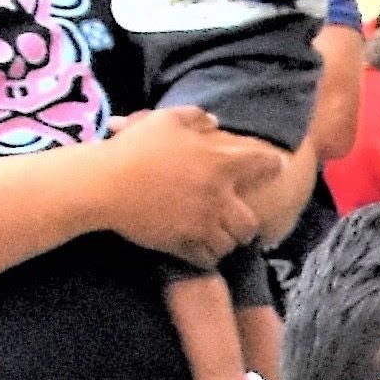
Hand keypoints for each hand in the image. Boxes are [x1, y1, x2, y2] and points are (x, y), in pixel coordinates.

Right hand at [87, 105, 269, 263]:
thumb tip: (216, 123)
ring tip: (216, 237)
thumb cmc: (135, 146)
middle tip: (236, 222)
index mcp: (219, 163)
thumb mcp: (167, 120)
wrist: (106, 183)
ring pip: (230, 245)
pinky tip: (199, 250)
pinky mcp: (183, 245)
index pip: (263, 165)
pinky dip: (205, 258)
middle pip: (250, 223)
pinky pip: (207, 260)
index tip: (273, 167)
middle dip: (246, 224)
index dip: (271, 166)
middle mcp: (218, 197)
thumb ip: (196, 119)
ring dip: (225, 242)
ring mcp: (202, 224)